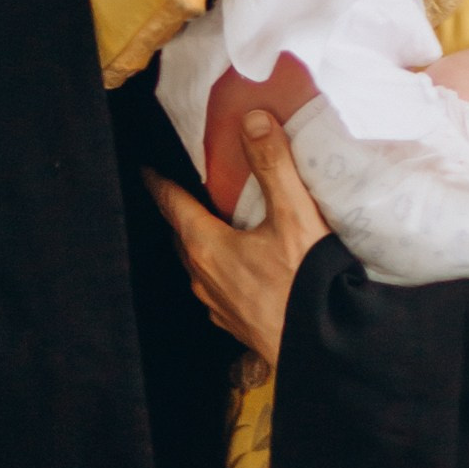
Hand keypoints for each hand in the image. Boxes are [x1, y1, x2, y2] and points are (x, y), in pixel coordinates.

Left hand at [149, 116, 329, 368]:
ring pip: (198, 266)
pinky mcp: (234, 324)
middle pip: (182, 236)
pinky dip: (220, 272)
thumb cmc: (304, 283)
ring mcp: (216, 304)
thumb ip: (273, 165)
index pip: (173, 205)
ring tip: (215, 229)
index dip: (160, 185)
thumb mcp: (293, 216)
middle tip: (186, 195)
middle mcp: (203, 276)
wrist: (321, 348)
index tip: (147, 171)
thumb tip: (253, 119)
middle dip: (181, 214)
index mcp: (208, 246)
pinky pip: (216, 290)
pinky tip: (240, 271)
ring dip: (201, 245)